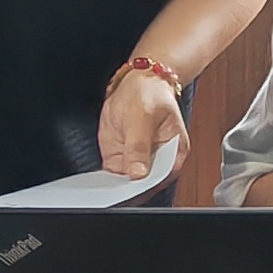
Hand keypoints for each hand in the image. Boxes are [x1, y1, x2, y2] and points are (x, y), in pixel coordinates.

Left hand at [97, 63, 185, 179]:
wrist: (136, 82)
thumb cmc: (149, 94)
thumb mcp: (142, 117)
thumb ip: (139, 146)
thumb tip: (139, 173)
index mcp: (174, 152)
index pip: (161, 177)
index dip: (146, 186)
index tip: (130, 189)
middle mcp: (157, 159)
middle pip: (145, 183)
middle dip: (129, 189)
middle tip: (114, 190)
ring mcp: (138, 159)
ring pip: (127, 183)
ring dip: (115, 187)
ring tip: (104, 189)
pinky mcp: (121, 158)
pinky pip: (113, 176)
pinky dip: (105, 180)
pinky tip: (98, 182)